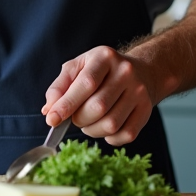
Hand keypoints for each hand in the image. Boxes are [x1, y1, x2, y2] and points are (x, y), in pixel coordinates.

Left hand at [41, 46, 157, 145]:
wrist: (140, 71)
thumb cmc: (102, 71)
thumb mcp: (78, 68)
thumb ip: (60, 87)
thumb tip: (49, 110)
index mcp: (104, 57)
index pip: (86, 84)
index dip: (67, 104)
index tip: (52, 119)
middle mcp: (125, 72)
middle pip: (98, 107)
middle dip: (79, 119)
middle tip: (76, 117)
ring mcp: (139, 92)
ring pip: (111, 124)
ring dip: (92, 130)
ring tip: (90, 121)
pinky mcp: (146, 110)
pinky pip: (125, 135)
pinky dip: (109, 138)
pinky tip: (105, 126)